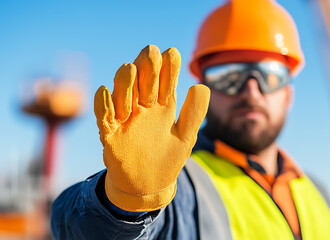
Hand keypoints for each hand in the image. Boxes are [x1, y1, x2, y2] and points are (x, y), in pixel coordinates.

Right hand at [94, 45, 209, 210]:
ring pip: (122, 95)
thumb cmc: (168, 159)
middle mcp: (143, 108)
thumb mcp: (185, 137)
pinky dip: (103, 105)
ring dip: (125, 82)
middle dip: (147, 67)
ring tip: (130, 69)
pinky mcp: (110, 135)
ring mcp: (125, 120)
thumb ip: (193, 114)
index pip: (166, 81)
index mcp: (163, 106)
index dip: (169, 67)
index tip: (172, 53)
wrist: (148, 186)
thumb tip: (201, 85)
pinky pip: (104, 117)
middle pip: (143, 82)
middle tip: (151, 52)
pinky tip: (105, 93)